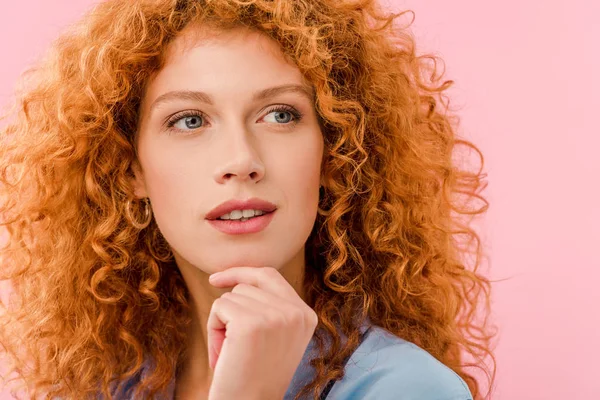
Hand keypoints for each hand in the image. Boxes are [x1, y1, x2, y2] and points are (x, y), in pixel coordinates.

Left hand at [206, 266, 318, 399]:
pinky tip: (224, 353)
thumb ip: (270, 307)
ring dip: (222, 323)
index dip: (241, 273)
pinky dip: (213, 329)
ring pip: (231, 296)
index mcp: (306, 315)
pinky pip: (219, 307)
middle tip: (235, 347)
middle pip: (246, 287)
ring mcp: (275, 316)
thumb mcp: (275, 337)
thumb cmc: (254, 377)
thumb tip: (237, 277)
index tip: (217, 279)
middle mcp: (296, 313)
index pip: (270, 275)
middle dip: (231, 312)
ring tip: (232, 353)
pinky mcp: (250, 323)